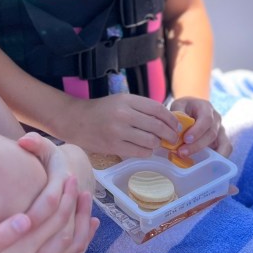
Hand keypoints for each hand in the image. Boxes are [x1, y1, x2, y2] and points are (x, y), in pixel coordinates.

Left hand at [15, 132, 98, 252]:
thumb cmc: (48, 158)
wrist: (69, 170)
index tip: (20, 233)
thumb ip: (35, 143)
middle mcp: (75, 204)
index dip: (37, 218)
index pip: (54, 205)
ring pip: (70, 250)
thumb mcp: (43, 148)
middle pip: (64, 236)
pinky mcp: (74, 233)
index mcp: (66, 183)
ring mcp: (76, 221)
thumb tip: (24, 142)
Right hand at [59, 93, 178, 158]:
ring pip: (151, 141)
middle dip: (169, 134)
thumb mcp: (121, 101)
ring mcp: (118, 131)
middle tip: (172, 138)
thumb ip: (141, 108)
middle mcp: (123, 114)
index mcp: (127, 100)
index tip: (176, 125)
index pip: (158, 109)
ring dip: (157, 144)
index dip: (171, 119)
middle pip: (157, 126)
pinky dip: (147, 152)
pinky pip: (140, 152)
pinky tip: (144, 149)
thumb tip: (167, 120)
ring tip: (155, 143)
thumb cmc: (102, 110)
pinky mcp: (114, 146)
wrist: (76, 120)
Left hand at [168, 98, 230, 157]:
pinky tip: (206, 166)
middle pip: (212, 134)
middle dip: (197, 145)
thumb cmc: (184, 108)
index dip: (197, 131)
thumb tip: (179, 127)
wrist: (191, 108)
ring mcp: (221, 130)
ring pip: (222, 144)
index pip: (206, 119)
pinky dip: (219, 159)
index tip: (185, 139)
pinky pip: (226, 150)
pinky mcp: (222, 140)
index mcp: (206, 108)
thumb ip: (178, 114)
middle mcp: (216, 119)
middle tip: (182, 153)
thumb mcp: (178, 106)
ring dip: (209, 155)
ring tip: (196, 162)